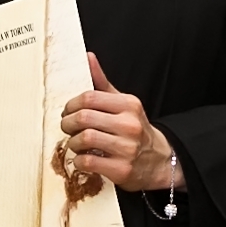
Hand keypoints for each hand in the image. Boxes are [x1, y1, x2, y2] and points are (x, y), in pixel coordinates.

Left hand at [59, 55, 183, 191]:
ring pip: (84, 139)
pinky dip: (78, 160)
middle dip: (68, 123)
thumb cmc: (134, 129)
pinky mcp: (121, 169)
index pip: (89, 98)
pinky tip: (82, 158)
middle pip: (83, 118)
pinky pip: (88, 161)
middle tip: (67, 128)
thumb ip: (102, 83)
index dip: (71, 105)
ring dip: (72, 142)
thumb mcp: (123, 104)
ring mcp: (127, 148)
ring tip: (75, 143)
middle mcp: (130, 125)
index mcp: (129, 105)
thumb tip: (88, 57)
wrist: (158, 160)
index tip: (68, 111)